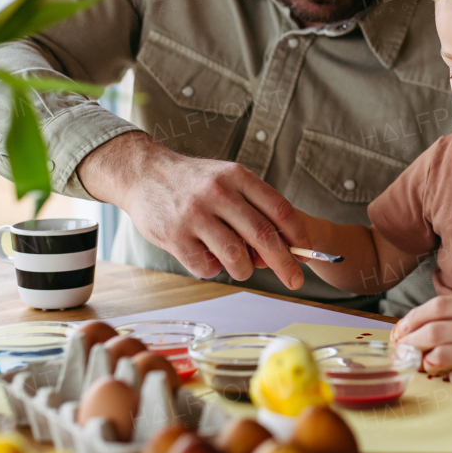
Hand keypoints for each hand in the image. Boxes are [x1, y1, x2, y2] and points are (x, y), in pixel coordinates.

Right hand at [77, 131, 309, 287]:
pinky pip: (205, 267)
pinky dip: (212, 269)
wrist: (143, 172)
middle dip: (285, 263)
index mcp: (237, 176)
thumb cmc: (192, 181)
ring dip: (244, 269)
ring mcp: (195, 215)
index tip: (307, 251)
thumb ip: (251, 205)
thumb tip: (282, 244)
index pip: (278, 208)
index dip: (297, 234)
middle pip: (263, 236)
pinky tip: (206, 257)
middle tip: (295, 281)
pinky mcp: (173, 236)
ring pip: (236, 257)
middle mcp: (218, 193)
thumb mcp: (225, 178)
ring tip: (239, 266)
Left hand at [390, 291, 451, 387]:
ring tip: (423, 364)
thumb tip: (451, 302)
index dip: (412, 319)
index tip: (401, 329)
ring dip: (426, 362)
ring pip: (441, 355)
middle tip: (402, 349)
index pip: (436, 308)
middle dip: (409, 341)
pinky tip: (451, 376)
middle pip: (432, 331)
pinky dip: (450, 378)